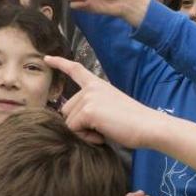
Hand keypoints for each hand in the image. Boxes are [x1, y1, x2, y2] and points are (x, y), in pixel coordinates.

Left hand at [47, 55, 166, 148]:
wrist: (148, 126)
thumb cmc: (132, 123)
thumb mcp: (109, 108)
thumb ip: (91, 107)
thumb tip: (71, 121)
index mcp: (98, 84)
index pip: (75, 70)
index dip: (60, 63)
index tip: (47, 58)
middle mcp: (90, 88)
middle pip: (67, 110)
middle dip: (79, 124)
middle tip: (101, 127)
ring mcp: (88, 97)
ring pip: (68, 121)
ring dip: (83, 132)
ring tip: (104, 130)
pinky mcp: (87, 110)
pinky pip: (74, 129)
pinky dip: (86, 137)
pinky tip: (102, 135)